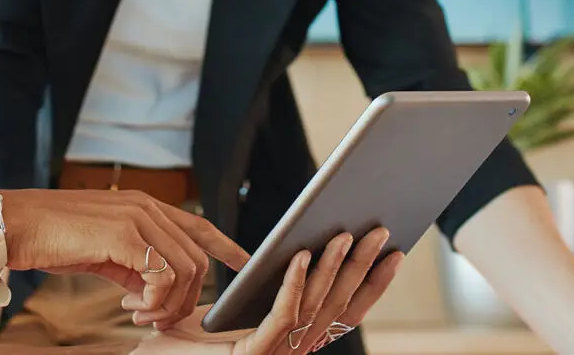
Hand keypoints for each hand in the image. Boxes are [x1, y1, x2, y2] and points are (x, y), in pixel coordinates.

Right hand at [0, 189, 251, 329]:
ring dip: (168, 304)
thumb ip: (134, 265)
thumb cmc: (52, 239)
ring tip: (140, 315)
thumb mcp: (103, 252)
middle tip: (155, 319)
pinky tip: (130, 306)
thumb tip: (154, 291)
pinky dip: (154, 301)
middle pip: (197, 259)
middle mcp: (147, 207)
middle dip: (185, 299)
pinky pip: (162, 277)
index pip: (198, 226)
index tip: (245, 264)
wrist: (15, 226)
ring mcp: (137, 218)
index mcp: (144, 207)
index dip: (226, 246)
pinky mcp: (124, 235)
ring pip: (185, 270)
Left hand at [147, 227, 404, 354]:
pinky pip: (281, 318)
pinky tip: (299, 256)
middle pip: (336, 308)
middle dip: (361, 268)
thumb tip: (298, 248)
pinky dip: (293, 285)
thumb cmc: (180, 339)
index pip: (342, 312)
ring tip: (343, 234)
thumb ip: (264, 287)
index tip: (394, 253)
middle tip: (380, 231)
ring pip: (313, 310)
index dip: (371, 285)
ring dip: (331, 269)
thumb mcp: (230, 307)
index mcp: (289, 343)